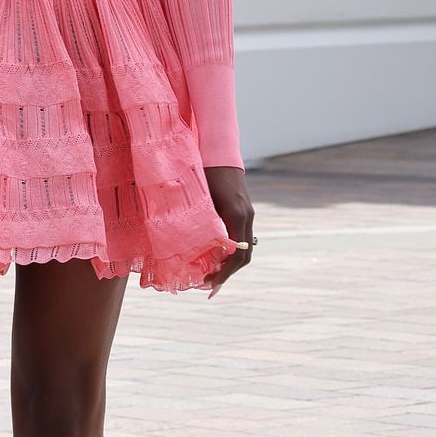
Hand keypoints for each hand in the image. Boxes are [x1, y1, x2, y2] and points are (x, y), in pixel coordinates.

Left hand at [203, 165, 253, 296]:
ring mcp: (247, 214)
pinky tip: (215, 256)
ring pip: (244, 247)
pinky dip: (230, 251)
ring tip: (210, 274)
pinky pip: (240, 237)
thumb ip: (200, 221)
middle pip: (244, 255)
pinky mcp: (243, 211)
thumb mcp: (200, 199)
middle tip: (208, 284)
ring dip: (229, 263)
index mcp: (236, 215)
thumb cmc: (205, 172)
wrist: (219, 152)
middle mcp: (246, 217)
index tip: (210, 282)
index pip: (238, 254)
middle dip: (227, 272)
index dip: (225, 272)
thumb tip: (189, 247)